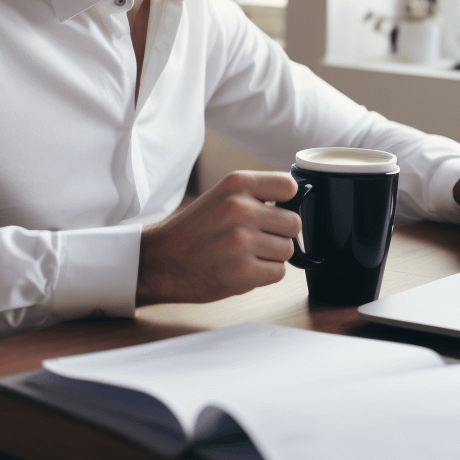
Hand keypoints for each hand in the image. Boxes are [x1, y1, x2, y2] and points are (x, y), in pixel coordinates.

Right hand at [137, 171, 300, 305]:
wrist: (160, 261)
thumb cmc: (196, 230)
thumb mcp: (223, 197)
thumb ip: (258, 196)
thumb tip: (299, 200)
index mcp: (237, 184)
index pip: (289, 186)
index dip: (287, 202)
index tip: (275, 210)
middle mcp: (240, 209)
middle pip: (294, 224)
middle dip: (279, 234)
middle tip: (255, 239)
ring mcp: (241, 242)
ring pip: (287, 251)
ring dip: (271, 256)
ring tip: (244, 254)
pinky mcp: (242, 273)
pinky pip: (278, 273)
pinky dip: (265, 275)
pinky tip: (242, 269)